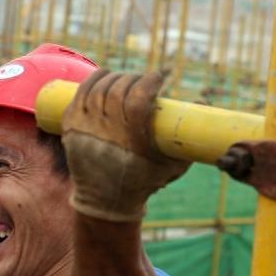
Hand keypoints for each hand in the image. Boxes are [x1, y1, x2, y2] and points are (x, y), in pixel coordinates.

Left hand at [61, 69, 188, 221]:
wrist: (106, 200)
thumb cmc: (146, 180)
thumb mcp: (174, 163)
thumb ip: (191, 137)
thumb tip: (204, 100)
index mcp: (132, 142)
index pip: (137, 100)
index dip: (148, 82)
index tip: (157, 77)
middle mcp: (107, 134)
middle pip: (118, 91)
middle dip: (134, 79)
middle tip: (142, 81)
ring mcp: (86, 130)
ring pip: (99, 89)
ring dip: (115, 77)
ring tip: (126, 79)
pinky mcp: (72, 127)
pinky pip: (80, 94)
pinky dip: (94, 80)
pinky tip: (105, 75)